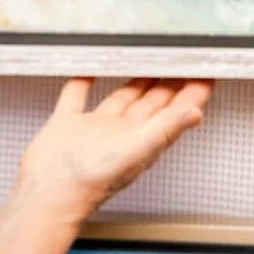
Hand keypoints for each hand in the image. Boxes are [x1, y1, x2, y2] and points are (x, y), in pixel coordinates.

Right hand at [16, 78, 210, 224]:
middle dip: (167, 82)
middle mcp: (122, 135)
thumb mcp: (137, 148)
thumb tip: (197, 113)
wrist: (48, 193)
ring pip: (120, 98)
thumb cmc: (91, 181)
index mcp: (143, 141)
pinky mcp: (68, 125)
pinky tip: (89, 68)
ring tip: (146, 60)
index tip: (205, 73)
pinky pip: (78, 96)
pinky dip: (83, 81)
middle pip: (151, 102)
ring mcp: (95, 130)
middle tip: (179, 60)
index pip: (174, 112)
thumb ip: (166, 128)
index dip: (191, 94)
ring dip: (134, 80)